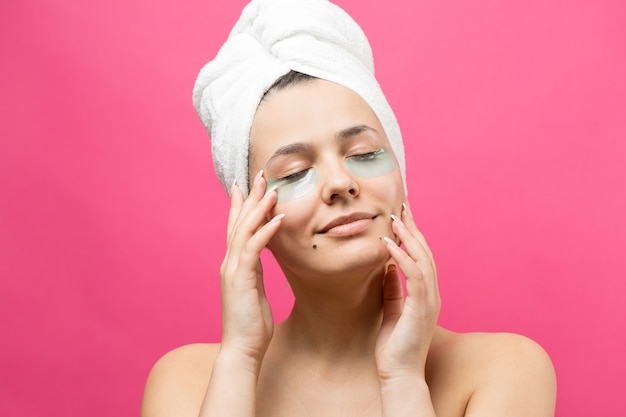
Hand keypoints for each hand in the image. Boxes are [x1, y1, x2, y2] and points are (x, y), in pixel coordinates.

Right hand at [218, 170, 283, 364]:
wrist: (242, 349)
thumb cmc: (251, 324)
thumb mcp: (255, 290)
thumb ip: (255, 272)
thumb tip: (261, 259)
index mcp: (234, 265)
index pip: (236, 228)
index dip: (240, 204)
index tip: (246, 184)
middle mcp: (230, 263)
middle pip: (238, 222)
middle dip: (248, 196)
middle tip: (260, 174)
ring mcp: (233, 270)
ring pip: (244, 230)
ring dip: (258, 207)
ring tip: (271, 188)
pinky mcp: (241, 279)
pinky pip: (254, 248)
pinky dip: (266, 231)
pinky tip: (278, 218)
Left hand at [375, 203, 440, 381]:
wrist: (399, 375)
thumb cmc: (394, 347)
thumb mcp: (391, 310)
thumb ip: (392, 289)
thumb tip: (387, 266)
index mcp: (425, 294)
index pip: (421, 257)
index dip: (412, 235)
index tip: (401, 215)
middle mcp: (432, 294)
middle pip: (425, 252)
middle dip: (413, 228)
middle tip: (402, 205)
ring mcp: (429, 301)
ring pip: (423, 259)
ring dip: (408, 237)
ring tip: (394, 218)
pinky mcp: (421, 308)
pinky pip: (414, 276)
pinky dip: (402, 258)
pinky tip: (389, 244)